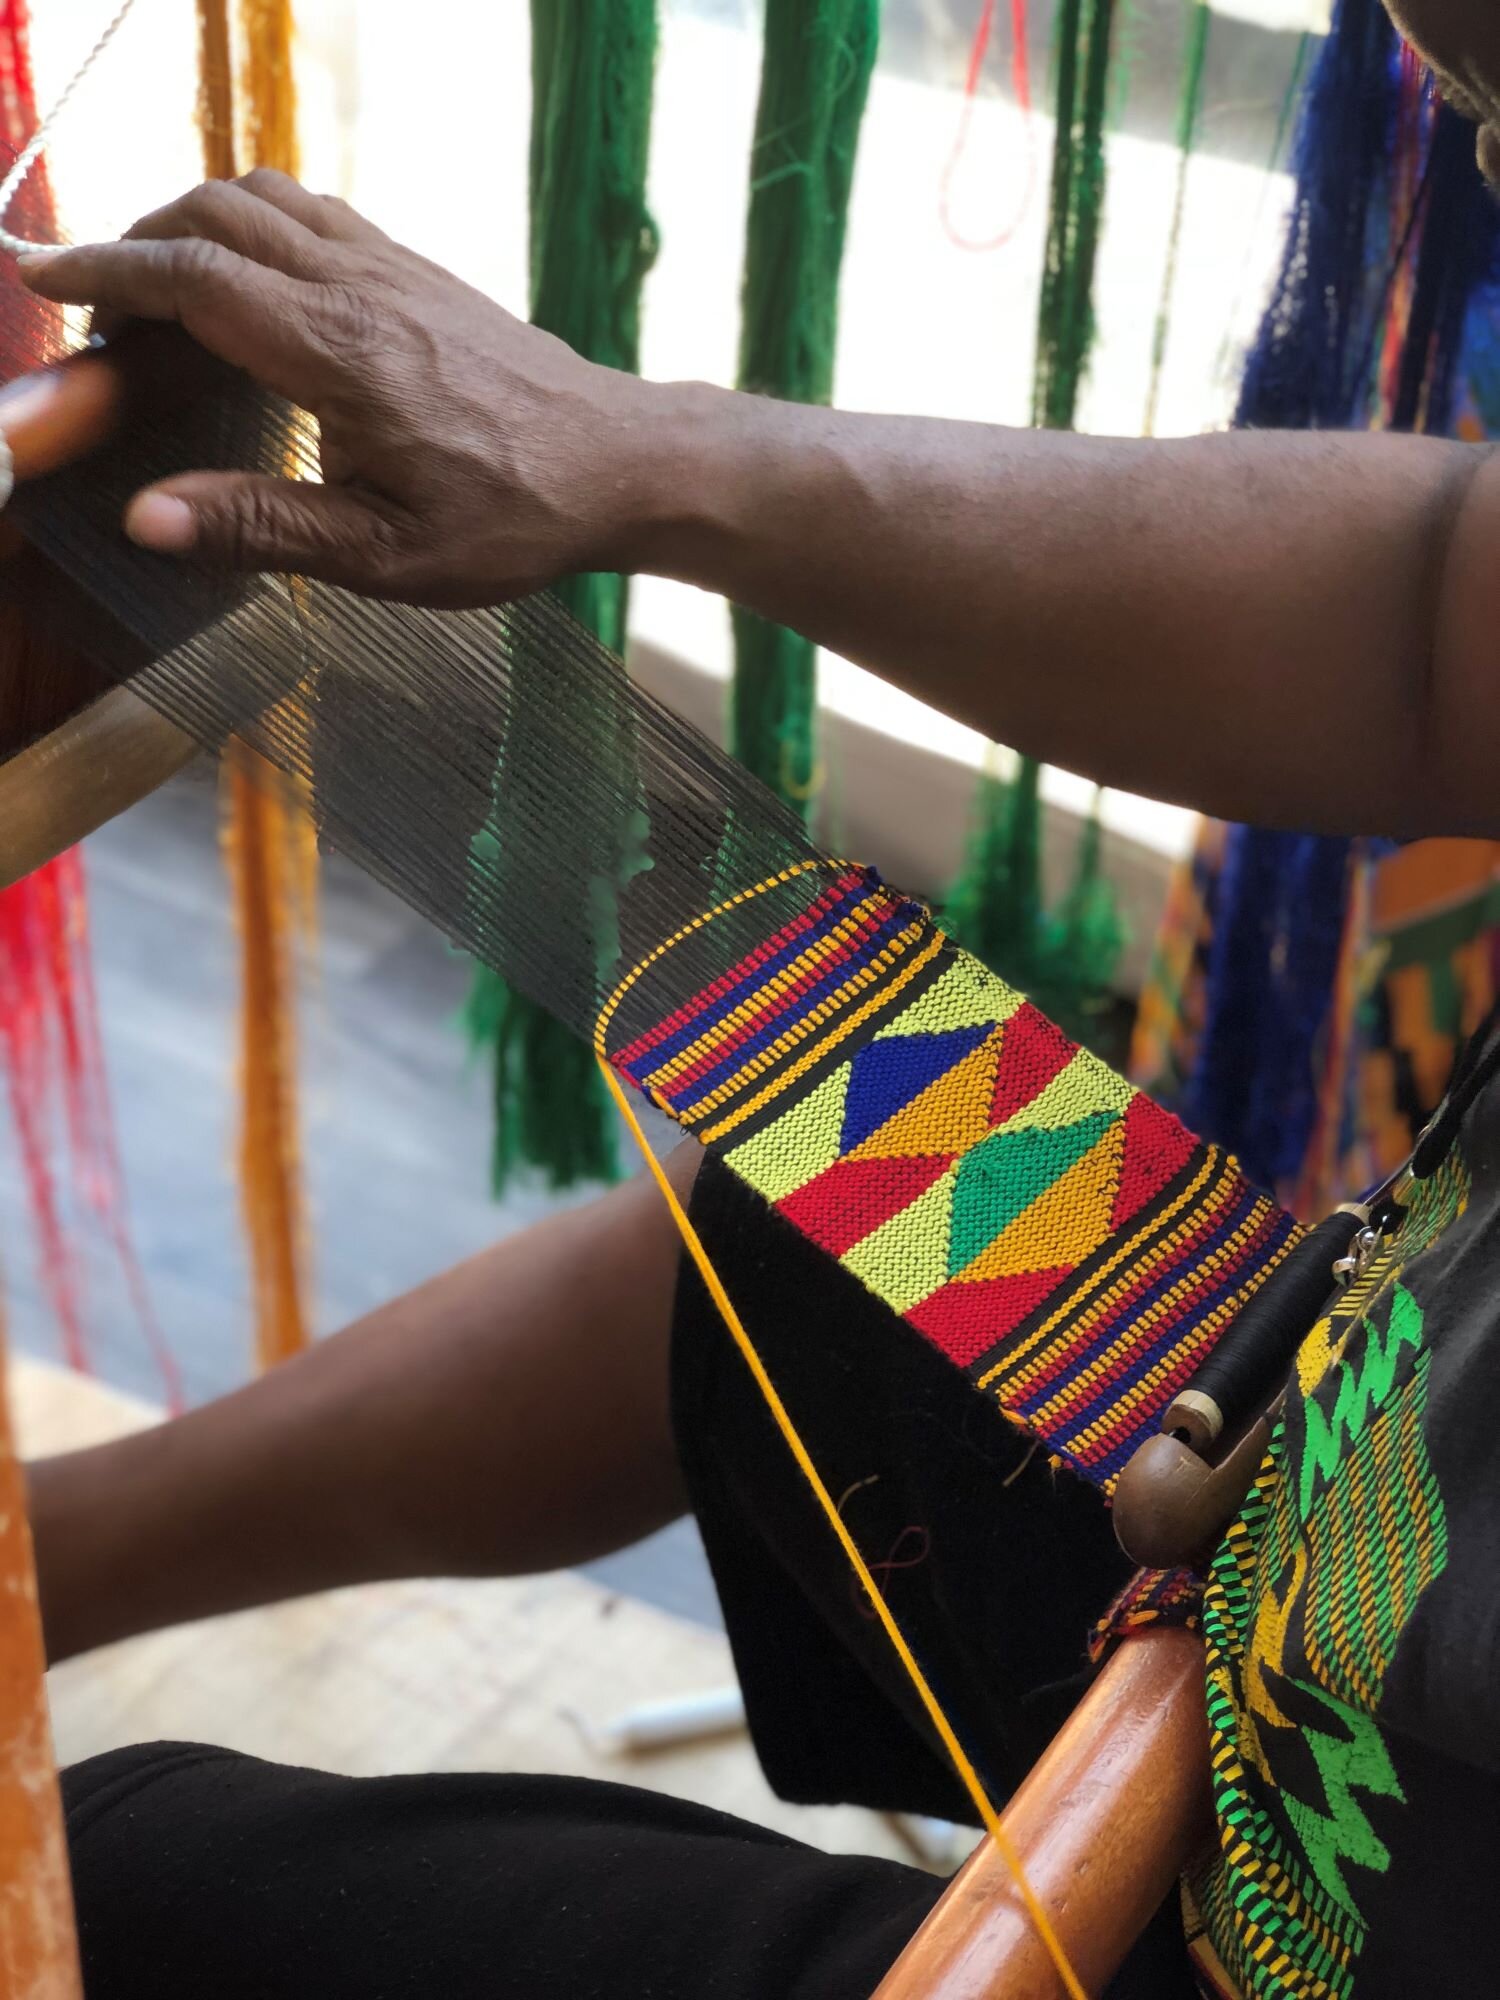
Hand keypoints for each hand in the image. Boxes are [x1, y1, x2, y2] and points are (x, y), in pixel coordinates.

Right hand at [19, 171, 663, 606]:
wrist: (623, 465)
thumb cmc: (515, 518)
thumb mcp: (385, 554)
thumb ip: (261, 527)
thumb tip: (147, 517)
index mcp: (339, 352)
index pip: (192, 279)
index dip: (104, 271)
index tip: (42, 278)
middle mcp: (362, 287)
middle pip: (215, 213)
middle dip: (137, 242)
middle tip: (99, 307)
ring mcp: (395, 267)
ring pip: (264, 196)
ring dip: (194, 222)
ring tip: (160, 288)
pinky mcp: (421, 271)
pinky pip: (314, 211)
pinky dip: (254, 224)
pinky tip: (249, 283)